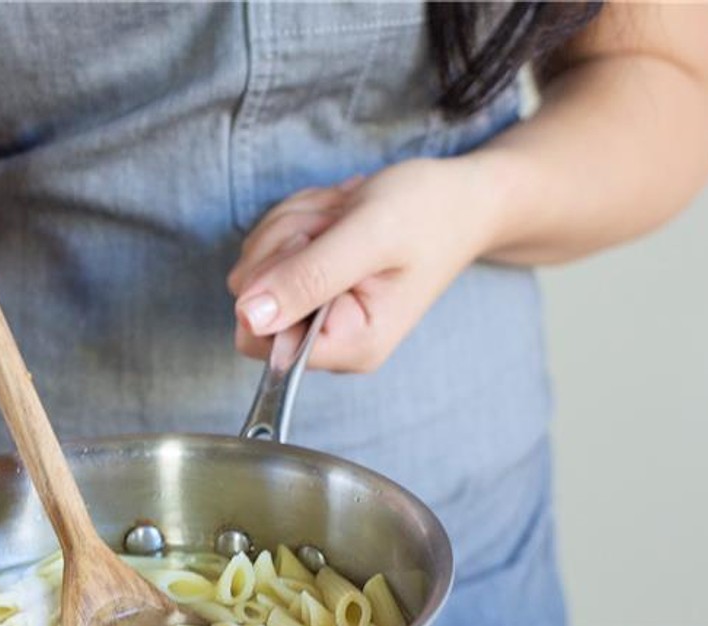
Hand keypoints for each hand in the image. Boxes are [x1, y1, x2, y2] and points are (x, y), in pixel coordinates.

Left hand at [227, 158, 498, 371]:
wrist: (458, 199)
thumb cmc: (428, 214)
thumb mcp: (369, 235)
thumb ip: (309, 277)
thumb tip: (249, 316)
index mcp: (348, 345)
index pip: (258, 339)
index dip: (272, 284)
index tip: (314, 247)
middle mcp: (326, 340)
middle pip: (250, 295)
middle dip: (286, 243)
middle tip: (338, 224)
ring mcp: (313, 313)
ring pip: (256, 267)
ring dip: (295, 226)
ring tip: (345, 219)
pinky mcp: (307, 287)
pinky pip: (268, 248)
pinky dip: (297, 220)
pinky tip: (338, 218)